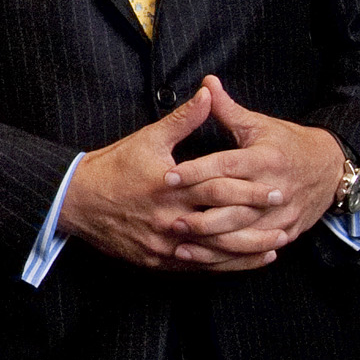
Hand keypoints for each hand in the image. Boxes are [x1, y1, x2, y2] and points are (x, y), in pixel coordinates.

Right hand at [56, 81, 271, 271]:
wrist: (75, 201)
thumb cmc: (112, 166)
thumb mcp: (147, 138)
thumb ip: (183, 119)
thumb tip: (208, 93)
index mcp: (168, 186)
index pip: (216, 188)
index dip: (248, 189)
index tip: (274, 186)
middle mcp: (167, 218)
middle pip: (220, 222)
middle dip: (255, 220)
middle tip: (283, 214)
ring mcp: (162, 243)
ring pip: (212, 251)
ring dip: (246, 250)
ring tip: (275, 244)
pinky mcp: (156, 260)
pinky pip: (196, 266)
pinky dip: (223, 265)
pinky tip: (244, 261)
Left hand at [162, 77, 346, 258]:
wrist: (330, 169)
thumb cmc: (288, 143)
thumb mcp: (259, 124)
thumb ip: (228, 109)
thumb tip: (205, 83)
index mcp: (266, 159)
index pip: (226, 166)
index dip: (196, 171)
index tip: (167, 176)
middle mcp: (275, 189)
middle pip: (232, 205)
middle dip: (199, 213)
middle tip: (168, 218)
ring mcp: (281, 214)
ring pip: (241, 233)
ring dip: (209, 240)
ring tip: (179, 241)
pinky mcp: (285, 232)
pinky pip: (253, 249)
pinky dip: (227, 255)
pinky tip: (203, 256)